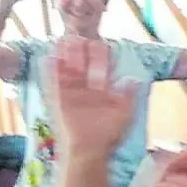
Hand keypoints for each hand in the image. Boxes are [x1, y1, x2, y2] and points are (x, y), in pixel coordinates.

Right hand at [46, 36, 140, 157]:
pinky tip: (51, 57)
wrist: (89, 150)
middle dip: (84, 53)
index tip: (103, 43)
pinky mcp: (59, 101)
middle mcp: (87, 92)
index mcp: (104, 94)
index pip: (103, 71)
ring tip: (66, 40)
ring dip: (68, 57)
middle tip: (82, 36)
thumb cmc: (108, 135)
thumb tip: (135, 79)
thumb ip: (129, 96)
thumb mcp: (124, 114)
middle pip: (85, 68)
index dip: (103, 58)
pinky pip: (54, 83)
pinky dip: (53, 71)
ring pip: (69, 71)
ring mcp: (72, 96)